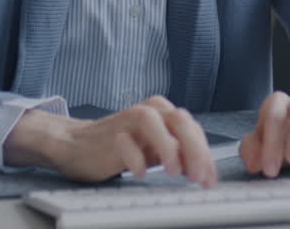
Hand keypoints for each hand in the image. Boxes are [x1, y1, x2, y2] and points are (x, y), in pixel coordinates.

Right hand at [37, 96, 217, 185]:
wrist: (80, 145)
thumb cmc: (123, 147)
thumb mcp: (157, 151)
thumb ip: (180, 156)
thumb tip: (205, 173)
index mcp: (164, 112)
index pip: (193, 128)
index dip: (205, 154)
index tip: (210, 179)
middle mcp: (149, 111)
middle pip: (179, 120)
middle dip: (193, 149)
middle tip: (198, 176)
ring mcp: (128, 120)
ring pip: (152, 122)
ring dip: (167, 147)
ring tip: (173, 172)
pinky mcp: (110, 134)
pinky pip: (125, 142)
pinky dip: (136, 158)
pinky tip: (141, 174)